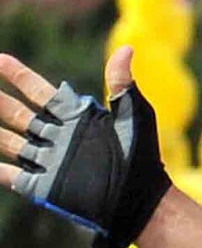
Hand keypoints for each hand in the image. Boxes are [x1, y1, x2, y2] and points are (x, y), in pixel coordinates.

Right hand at [0, 44, 169, 247]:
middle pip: (15, 113)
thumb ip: (121, 83)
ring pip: (8, 141)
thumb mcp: (133, 115)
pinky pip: (13, 176)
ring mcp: (48, 162)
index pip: (36, 90)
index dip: (17, 75)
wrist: (141, 200)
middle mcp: (55, 137)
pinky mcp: (45, 187)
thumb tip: (127, 48)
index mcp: (72, 116)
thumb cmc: (142, 157)